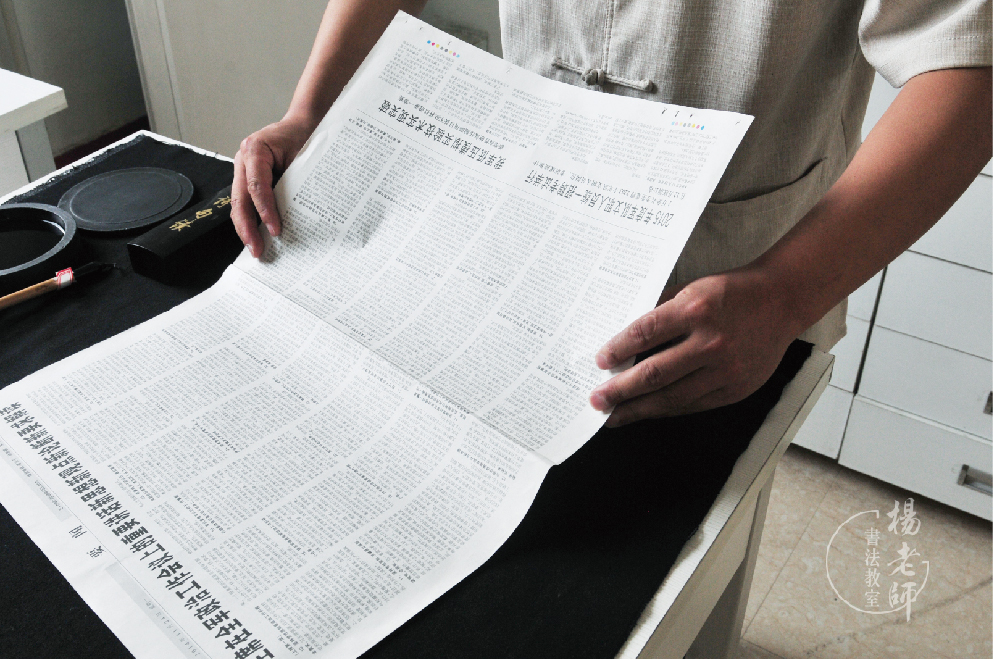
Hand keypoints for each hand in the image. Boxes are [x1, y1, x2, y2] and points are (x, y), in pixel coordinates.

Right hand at [231, 117, 314, 256]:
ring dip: (246, 227)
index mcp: (255, 149)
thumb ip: (294, 183)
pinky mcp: (248, 178)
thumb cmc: (304, 136)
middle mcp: (244, 159)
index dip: (265, 210)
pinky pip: (246, 201)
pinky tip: (258, 236)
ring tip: (255, 248)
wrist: (303, 124)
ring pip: (239, 203)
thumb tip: (295, 217)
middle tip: (256, 250)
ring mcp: (243, 168)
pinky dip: (252, 219)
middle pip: (240, 198)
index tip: (275, 230)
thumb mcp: (302, 157)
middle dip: (247, 227)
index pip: (257, 185)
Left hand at [589, 266, 799, 425]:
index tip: (599, 362)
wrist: (782, 301)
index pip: (645, 333)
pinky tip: (648, 412)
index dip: (618, 350)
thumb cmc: (733, 293)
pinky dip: (667, 410)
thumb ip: (662, 313)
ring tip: (614, 415)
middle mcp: (711, 341)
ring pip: (673, 397)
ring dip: (638, 409)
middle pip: (654, 373)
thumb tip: (624, 339)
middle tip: (597, 399)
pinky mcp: (735, 389)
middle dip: (620, 390)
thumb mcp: (693, 289)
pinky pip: (693, 405)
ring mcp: (725, 369)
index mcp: (696, 309)